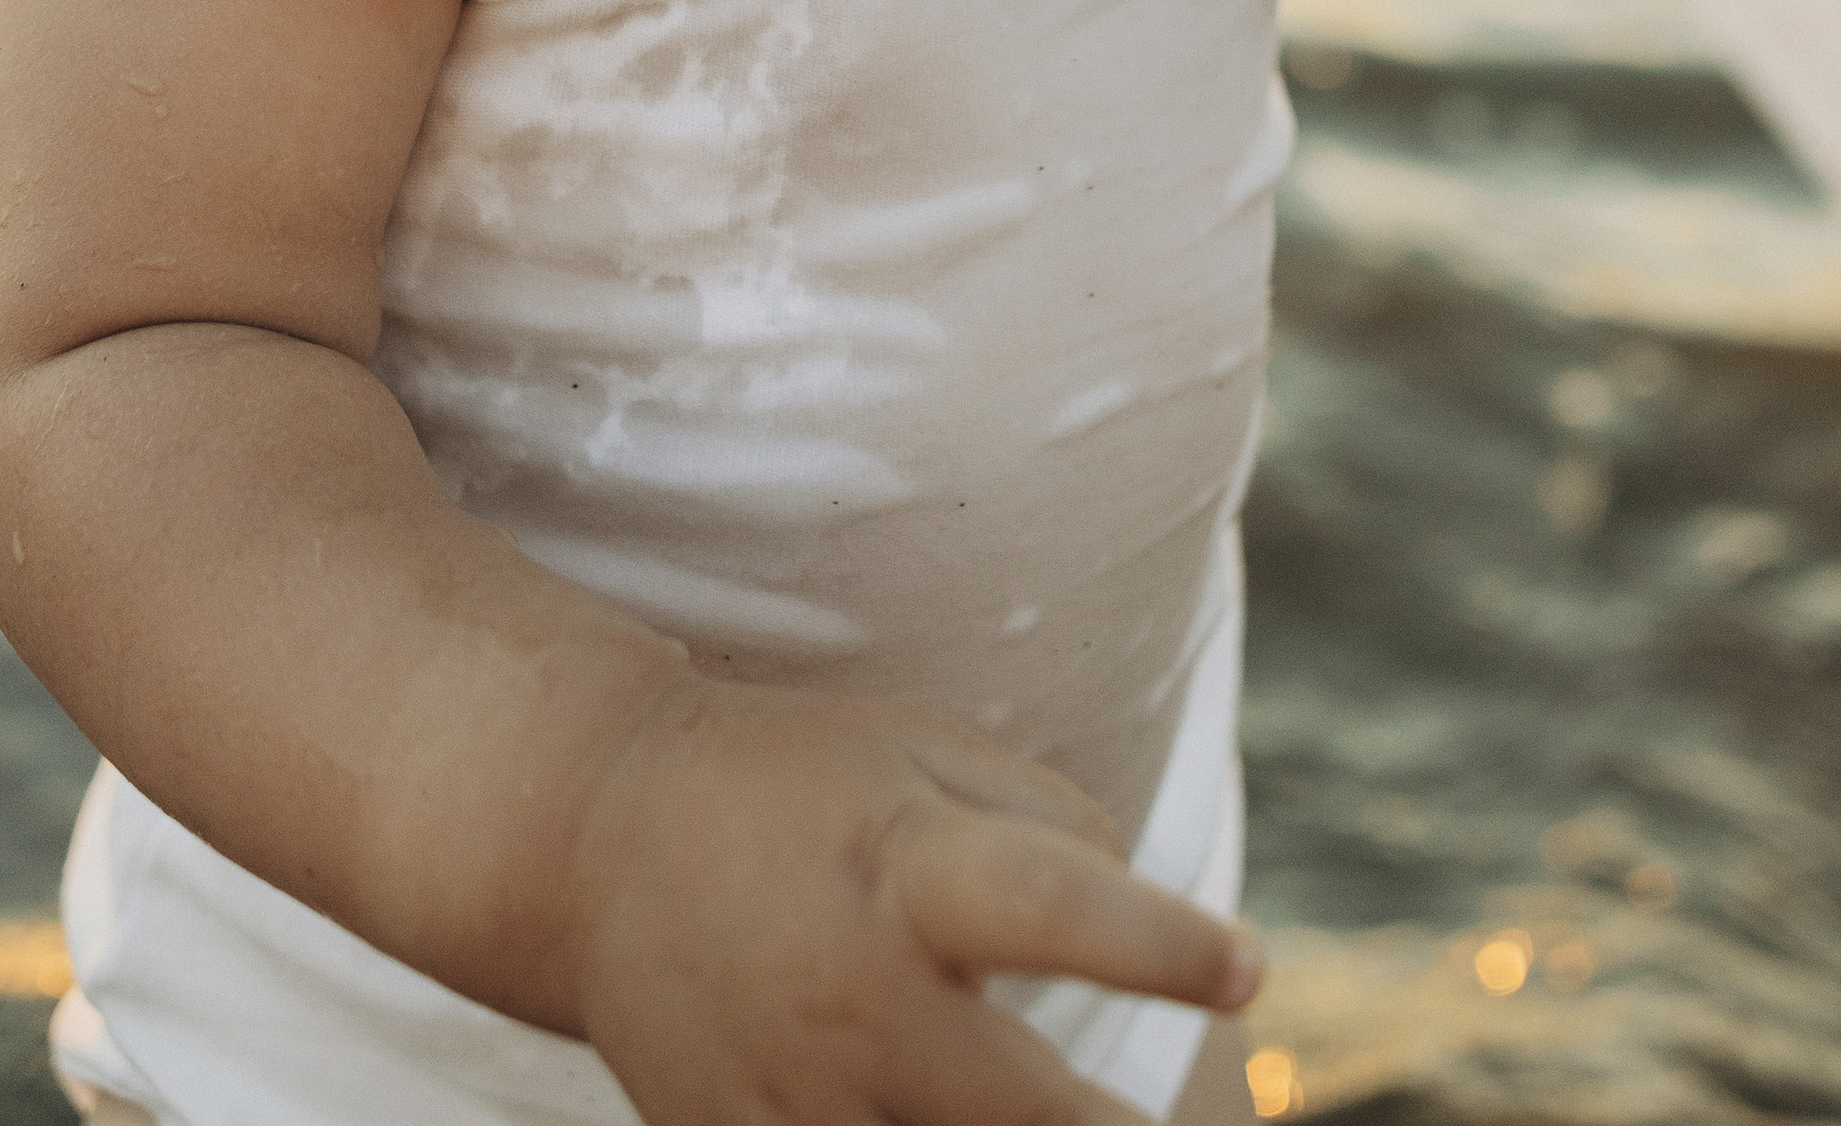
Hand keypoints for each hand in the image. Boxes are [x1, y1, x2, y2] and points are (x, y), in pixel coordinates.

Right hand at [565, 674, 1262, 1125]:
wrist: (592, 837)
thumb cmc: (796, 781)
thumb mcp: (924, 752)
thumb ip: (1053, 827)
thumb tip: (1154, 932)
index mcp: (905, 870)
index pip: (1047, 905)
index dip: (1156, 943)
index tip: (1249, 967)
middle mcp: (858, 1002)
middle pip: (1030, 1122)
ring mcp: (797, 1106)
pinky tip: (948, 1124)